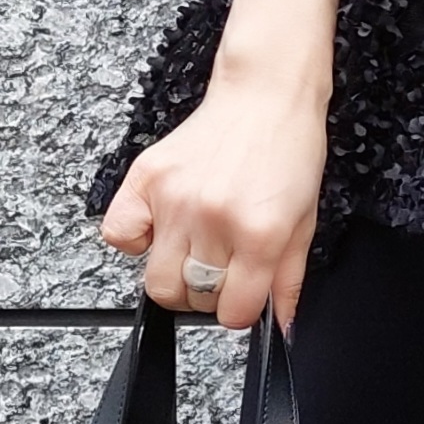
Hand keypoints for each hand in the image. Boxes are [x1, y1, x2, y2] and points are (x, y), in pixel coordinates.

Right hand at [96, 68, 328, 328]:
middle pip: (191, 300)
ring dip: (176, 276)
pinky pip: (119, 236)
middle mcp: (214, 219)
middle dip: (208, 295)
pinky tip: (162, 228)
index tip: (243, 296)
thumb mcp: (304, 221)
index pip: (234, 312)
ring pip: (156, 280)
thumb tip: (280, 327)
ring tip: (195, 250)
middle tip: (222, 269)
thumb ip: (288, 280)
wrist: (266, 96)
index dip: (240, 310)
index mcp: (260, 233)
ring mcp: (176, 199)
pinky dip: (135, 242)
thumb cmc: (289, 151)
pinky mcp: (146, 177)